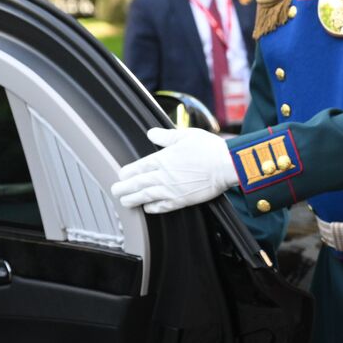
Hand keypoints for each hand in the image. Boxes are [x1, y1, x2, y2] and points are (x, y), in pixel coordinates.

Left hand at [110, 127, 238, 212]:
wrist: (227, 165)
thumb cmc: (210, 149)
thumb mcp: (186, 135)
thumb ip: (166, 136)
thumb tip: (151, 133)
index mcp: (162, 159)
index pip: (136, 168)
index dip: (126, 173)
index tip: (122, 175)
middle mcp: (163, 176)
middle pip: (136, 184)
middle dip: (123, 188)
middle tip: (115, 191)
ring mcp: (171, 189)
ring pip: (145, 197)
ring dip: (133, 200)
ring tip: (125, 202)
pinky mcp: (182, 200)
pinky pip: (163, 206)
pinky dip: (153, 208)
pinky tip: (148, 208)